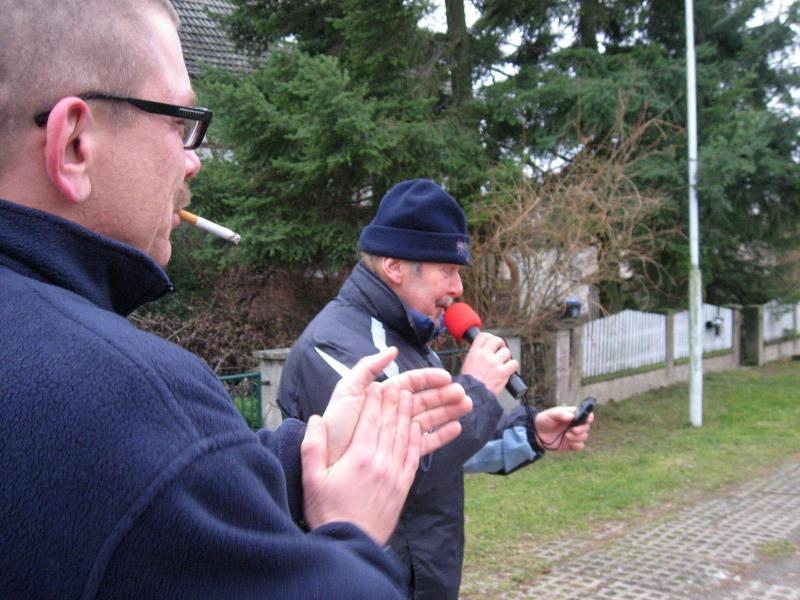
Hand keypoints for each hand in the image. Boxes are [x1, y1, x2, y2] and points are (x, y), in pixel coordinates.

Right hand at [302, 381, 420, 543]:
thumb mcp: (312, 479)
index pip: (370, 421)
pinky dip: (416, 439)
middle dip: (394, 402)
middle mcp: (380, 462)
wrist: (350, 544)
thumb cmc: (327, 512)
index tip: (377, 385)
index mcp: (358, 457)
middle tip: (398, 384)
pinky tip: (417, 428)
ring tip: (410, 398)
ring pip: (404, 437)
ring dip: (408, 415)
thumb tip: (315, 419)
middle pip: (390, 425)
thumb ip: (313, 447)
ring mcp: (394, 474)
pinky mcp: (402, 487)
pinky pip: (413, 457)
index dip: (374, 401)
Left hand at [322, 348, 471, 463]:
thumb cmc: (336, 427)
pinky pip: (424, 443)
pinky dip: (441, 436)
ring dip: (448, 412)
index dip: (430, 378)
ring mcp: (396, 433)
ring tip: (467, 407)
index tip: (447, 377)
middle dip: (445, 396)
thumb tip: (393, 351)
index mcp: (382, 395)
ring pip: (428, 418)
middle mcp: (391, 413)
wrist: (328, 463)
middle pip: (424, 400)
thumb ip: (367, 367)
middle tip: (464, 395)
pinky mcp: (398, 453)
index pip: (411, 383)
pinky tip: (457, 429)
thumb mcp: (347, 391)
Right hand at [459, 331, 518, 395]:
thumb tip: (485, 352)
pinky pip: (514, 363)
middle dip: (501, 344)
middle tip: (501, 350)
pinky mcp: (503, 372)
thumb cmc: (469, 385)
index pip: (483, 336)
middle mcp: (484, 355)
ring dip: (507, 357)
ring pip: (506, 352)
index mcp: (474, 353)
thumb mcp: (467, 365)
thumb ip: (476, 356)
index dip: (489, 337)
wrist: (472, 396)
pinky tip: (509, 370)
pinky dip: (513, 366)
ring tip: (504, 364)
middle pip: (496, 340)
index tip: (492, 341)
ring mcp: (494, 363)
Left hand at [534, 406, 593, 451]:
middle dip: (581, 429)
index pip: (586, 414)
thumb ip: (561, 414)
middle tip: (573, 430)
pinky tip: (569, 442)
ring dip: (577, 437)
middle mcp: (575, 425)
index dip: (589, 417)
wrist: (537, 433)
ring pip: (584, 436)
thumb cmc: (544, 420)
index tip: (587, 419)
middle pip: (586, 426)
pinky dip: (576, 445)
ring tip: (566, 435)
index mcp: (573, 415)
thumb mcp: (550, 414)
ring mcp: (574, 435)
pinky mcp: (571, 444)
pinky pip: (580, 446)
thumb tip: (572, 416)